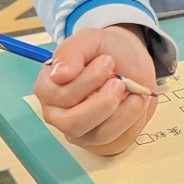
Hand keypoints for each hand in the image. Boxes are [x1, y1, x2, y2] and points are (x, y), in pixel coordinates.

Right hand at [35, 25, 157, 156]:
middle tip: (120, 81)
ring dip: (123, 111)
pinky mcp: (102, 143)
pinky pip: (118, 140)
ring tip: (132, 90)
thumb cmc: (104, 52)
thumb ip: (70, 51)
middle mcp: (59, 115)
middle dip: (103, 101)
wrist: (130, 63)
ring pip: (99, 134)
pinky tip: (135, 101)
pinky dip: (132, 119)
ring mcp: (81, 132)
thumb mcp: (89, 39)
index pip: (60, 96)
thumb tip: (59, 75)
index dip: (87, 80)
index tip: (107, 60)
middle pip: (74, 123)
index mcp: (48, 88)